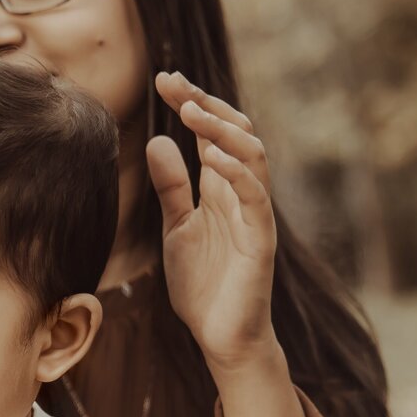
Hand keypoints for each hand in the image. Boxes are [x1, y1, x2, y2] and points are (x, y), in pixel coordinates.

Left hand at [148, 71, 278, 373]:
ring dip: (222, 128)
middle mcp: (240, 194)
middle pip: (234, 133)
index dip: (191, 102)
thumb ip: (171, 188)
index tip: (163, 79)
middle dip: (205, 104)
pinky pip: (256, 196)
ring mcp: (254, 214)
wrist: (220, 336)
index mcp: (219, 189)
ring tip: (191, 110)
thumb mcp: (176, 228)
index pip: (210, 133)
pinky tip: (211, 156)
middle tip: (173, 83)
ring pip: (252, 155)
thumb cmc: (203, 285)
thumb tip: (156, 140)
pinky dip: (237, 172)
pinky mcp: (261, 239)